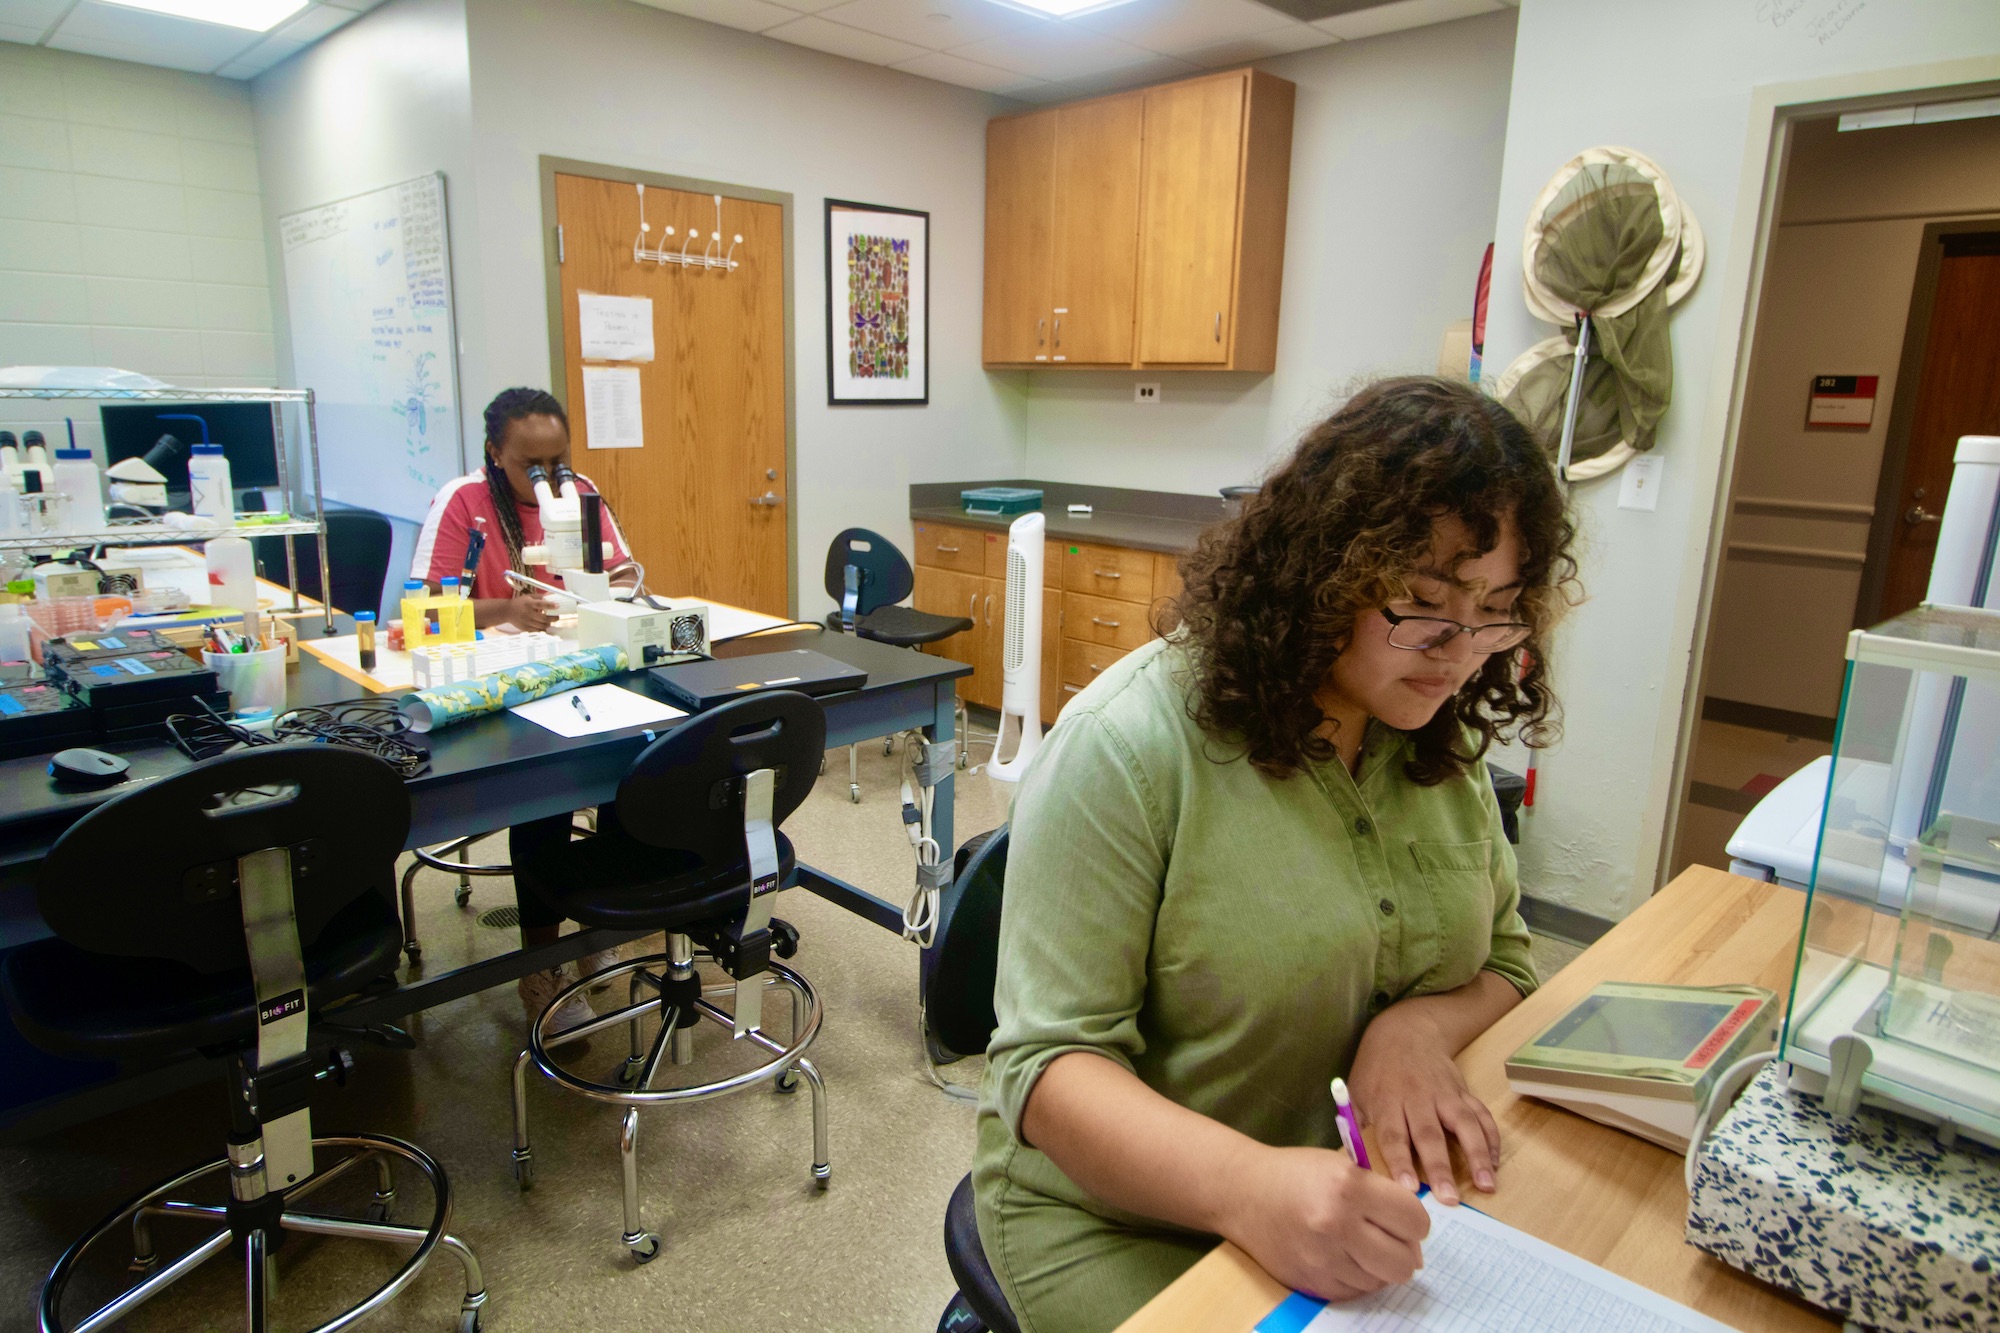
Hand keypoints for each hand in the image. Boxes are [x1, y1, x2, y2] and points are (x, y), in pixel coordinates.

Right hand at [504, 591, 555, 632]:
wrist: (507, 611)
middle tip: (557, 617)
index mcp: (529, 603)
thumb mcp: (529, 597)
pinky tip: (543, 626)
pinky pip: (537, 631)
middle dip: (553, 618)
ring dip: (548, 624)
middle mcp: (528, 613)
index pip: (541, 604)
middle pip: (544, 618)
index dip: (550, 605)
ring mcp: (526, 621)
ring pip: (542, 626)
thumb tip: (552, 595)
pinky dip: (542, 629)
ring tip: (549, 621)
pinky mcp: (525, 628)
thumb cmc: (520, 603)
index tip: (558, 606)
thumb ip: (540, 597)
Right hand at [1222, 1145, 1428, 1300]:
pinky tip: (1342, 1257)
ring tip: (1360, 1245)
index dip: (1415, 1222)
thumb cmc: (1295, 1173)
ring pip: (1381, 1281)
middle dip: (1405, 1251)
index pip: (1414, 1220)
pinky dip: (1357, 1277)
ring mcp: (1323, 1258)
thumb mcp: (1341, 1165)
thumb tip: (1415, 1236)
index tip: (1404, 1219)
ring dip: (1378, 1266)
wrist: (1242, 1193)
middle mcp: (1337, 1224)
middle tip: (1391, 1240)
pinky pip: (1356, 1292)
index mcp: (1348, 1187)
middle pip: (1404, 1262)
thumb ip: (1380, 1194)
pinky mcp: (1311, 1281)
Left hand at [1347, 1003, 1500, 1204]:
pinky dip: (1491, 1139)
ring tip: (1487, 1185)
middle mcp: (1418, 1098)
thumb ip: (1357, 1129)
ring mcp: (1444, 1095)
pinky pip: (1481, 1115)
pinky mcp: (1463, 1092)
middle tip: (1450, 1199)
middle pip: (1430, 1135)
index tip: (1409, 1189)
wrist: (1405, 1031)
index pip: (1393, 1136)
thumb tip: (1354, 1167)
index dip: (1401, 1163)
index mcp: (1388, 1102)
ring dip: (1477, 1155)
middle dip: (1440, 1168)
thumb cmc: (1376, 1070)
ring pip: (1464, 1125)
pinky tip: (1496, 1163)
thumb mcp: (1357, 1093)